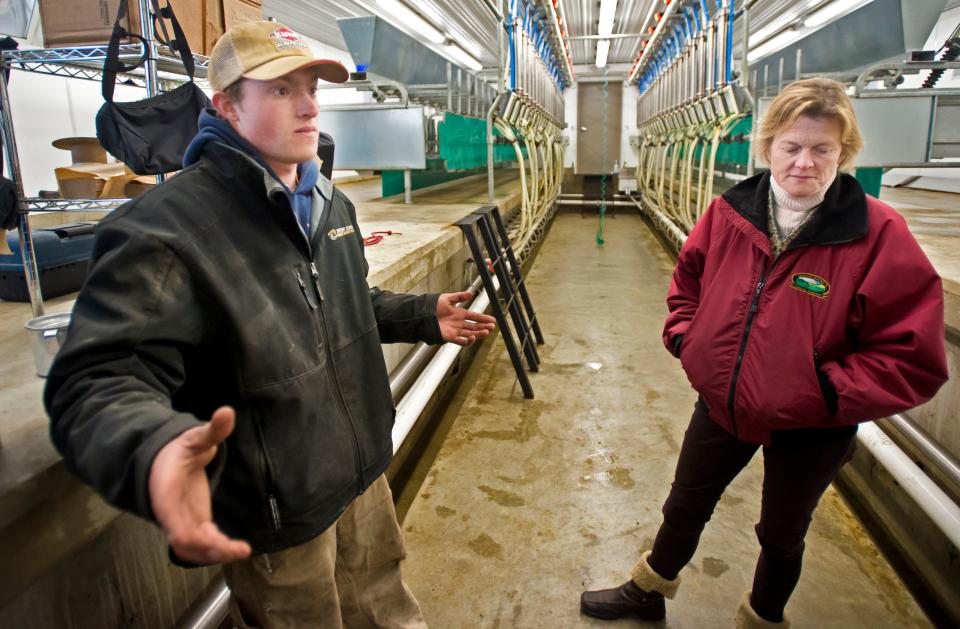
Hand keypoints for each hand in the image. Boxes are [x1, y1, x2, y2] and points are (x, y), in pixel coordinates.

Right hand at [148, 406, 251, 563]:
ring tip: (240, 552)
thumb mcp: (194, 438)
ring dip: (213, 554)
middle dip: (209, 550)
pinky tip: (236, 549)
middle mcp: (171, 513)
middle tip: (238, 550)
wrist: (162, 461)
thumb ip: (212, 430)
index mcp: (166, 493)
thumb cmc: (178, 450)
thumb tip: (227, 411)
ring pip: (192, 548)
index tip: (215, 542)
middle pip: (185, 541)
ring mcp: (181, 521)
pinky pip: (200, 544)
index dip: (192, 536)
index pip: (175, 522)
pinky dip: (215, 550)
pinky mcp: (193, 523)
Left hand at [436, 291, 495, 345]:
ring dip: (478, 334)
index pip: (475, 316)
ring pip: (470, 334)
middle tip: (492, 327)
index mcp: (460, 314)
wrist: (422, 315)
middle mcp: (459, 323)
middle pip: (474, 326)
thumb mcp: (447, 299)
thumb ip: (459, 297)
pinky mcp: (449, 337)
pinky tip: (472, 338)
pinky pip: (460, 341)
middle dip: (484, 327)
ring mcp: (455, 330)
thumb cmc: (433, 306)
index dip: (484, 318)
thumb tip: (471, 293)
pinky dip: (467, 341)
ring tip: (486, 332)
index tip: (493, 320)